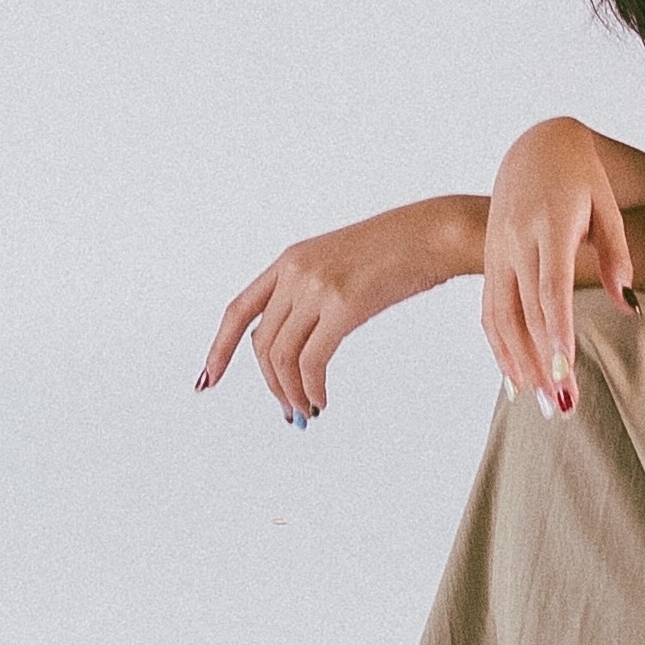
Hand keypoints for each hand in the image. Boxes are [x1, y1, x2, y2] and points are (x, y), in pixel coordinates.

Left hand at [201, 198, 475, 422]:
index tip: (207, 379)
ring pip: (282, 356)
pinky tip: (322, 400)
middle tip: (290, 411)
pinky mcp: (343, 305)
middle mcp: (295, 271)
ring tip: (308, 411)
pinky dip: (311, 389)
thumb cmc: (401, 251)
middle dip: (272, 384)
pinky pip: (311, 362)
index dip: (219, 348)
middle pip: (260, 343)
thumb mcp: (342, 264)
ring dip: (291, 393)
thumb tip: (304, 339)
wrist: (436, 232)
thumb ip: (315, 292)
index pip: (239, 309)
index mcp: (290, 259)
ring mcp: (317, 287)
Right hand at [481, 117, 633, 410]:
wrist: (533, 146)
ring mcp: (497, 251)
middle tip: (561, 404)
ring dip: (517, 362)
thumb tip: (628, 305)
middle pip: (526, 312)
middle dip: (542, 361)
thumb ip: (617, 254)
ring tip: (538, 401)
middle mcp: (515, 240)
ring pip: (501, 316)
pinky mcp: (489, 259)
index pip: (551, 287)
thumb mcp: (607, 205)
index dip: (556, 330)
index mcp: (548, 224)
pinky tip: (513, 376)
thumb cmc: (580, 176)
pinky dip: (498, 345)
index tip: (563, 368)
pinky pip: (489, 309)